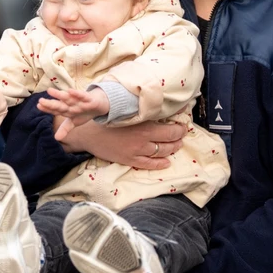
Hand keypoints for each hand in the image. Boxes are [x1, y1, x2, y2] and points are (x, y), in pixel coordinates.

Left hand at [37, 88, 109, 140]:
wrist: (98, 104)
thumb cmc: (83, 111)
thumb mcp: (74, 122)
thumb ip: (65, 129)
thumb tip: (56, 138)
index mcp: (66, 109)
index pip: (55, 110)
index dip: (47, 108)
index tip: (38, 106)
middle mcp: (70, 104)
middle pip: (59, 104)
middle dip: (50, 103)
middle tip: (40, 101)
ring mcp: (78, 101)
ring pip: (68, 98)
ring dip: (60, 95)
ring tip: (50, 91)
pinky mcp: (88, 99)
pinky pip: (82, 96)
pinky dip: (77, 94)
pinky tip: (70, 91)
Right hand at [53, 117, 184, 169]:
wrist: (88, 133)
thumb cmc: (106, 118)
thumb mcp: (126, 111)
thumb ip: (142, 112)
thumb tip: (158, 108)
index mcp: (144, 126)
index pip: (170, 128)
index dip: (180, 126)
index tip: (184, 122)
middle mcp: (144, 140)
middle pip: (169, 140)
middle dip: (179, 136)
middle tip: (182, 132)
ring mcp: (138, 152)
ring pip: (163, 152)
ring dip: (173, 148)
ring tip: (177, 144)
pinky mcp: (130, 160)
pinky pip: (150, 164)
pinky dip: (161, 163)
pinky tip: (167, 161)